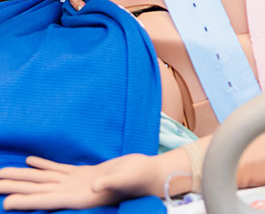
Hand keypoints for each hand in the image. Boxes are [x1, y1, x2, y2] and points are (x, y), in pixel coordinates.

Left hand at [0, 154, 155, 209]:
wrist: (151, 175)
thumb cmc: (141, 178)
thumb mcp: (126, 179)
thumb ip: (110, 182)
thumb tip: (95, 186)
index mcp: (82, 197)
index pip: (48, 200)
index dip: (27, 201)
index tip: (6, 203)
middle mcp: (74, 192)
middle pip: (39, 189)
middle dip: (16, 187)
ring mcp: (76, 182)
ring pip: (44, 179)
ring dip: (23, 176)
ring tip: (2, 172)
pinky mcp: (83, 173)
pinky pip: (58, 169)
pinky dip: (43, 165)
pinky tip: (30, 161)